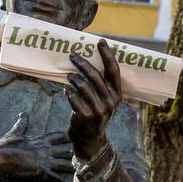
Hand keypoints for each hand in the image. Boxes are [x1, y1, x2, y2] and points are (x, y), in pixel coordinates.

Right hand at [0, 111, 74, 181]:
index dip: (67, 136)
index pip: (58, 136)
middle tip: (84, 156)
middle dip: (74, 154)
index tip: (76, 136)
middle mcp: (45, 150)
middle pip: (65, 150)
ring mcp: (44, 161)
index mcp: (40, 140)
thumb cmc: (5, 146)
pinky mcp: (41, 171)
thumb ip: (22, 123)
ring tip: (80, 171)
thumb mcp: (15, 132)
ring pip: (64, 164)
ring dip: (71, 167)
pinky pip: (55, 178)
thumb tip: (23, 113)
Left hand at [66, 40, 121, 158]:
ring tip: (68, 76)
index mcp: (117, 94)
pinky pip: (74, 100)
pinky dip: (69, 93)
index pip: (114, 70)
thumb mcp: (102, 100)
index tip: (100, 41)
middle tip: (72, 55)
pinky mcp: (87, 117)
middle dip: (82, 63)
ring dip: (73, 78)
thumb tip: (85, 61)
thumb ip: (99, 85)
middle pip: (96, 76)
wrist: (90, 140)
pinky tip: (66, 91)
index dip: (107, 55)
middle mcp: (111, 101)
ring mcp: (100, 110)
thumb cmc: (94, 114)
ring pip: (83, 86)